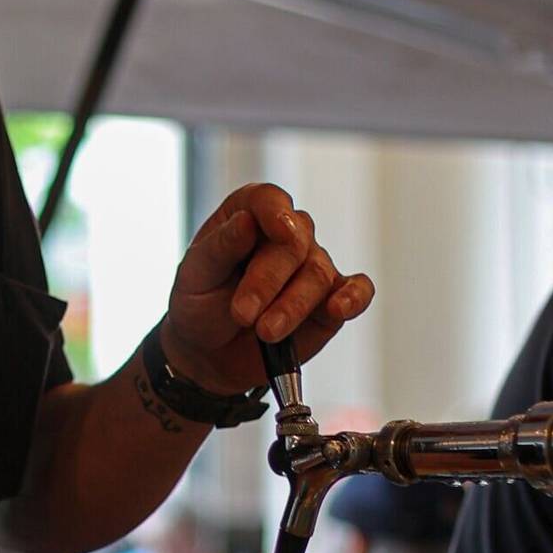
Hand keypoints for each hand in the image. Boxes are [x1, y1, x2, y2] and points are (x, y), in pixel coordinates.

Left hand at [161, 181, 372, 396]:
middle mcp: (287, 235)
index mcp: (250, 215)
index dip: (275, 213)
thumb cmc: (201, 304)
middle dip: (268, 281)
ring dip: (291, 306)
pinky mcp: (330, 300)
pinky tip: (339, 309)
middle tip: (242, 313)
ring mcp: (311, 266)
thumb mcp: (195, 275)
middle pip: (295, 244)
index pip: (269, 200)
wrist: (210, 352)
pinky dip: (353, 298)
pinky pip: (357, 290)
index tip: (279, 232)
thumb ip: (220, 248)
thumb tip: (246, 221)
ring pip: (317, 274)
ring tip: (264, 332)